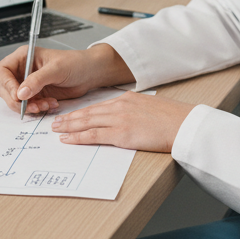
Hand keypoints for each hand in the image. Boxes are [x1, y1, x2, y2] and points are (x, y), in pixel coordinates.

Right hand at [0, 43, 131, 114]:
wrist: (90, 74)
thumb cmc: (75, 63)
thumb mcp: (56, 69)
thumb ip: (37, 80)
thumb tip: (20, 93)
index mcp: (24, 57)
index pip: (2, 70)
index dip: (6, 83)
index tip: (18, 95)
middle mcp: (23, 70)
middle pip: (5, 88)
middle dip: (16, 100)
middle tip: (31, 106)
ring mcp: (28, 83)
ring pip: (15, 100)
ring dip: (28, 106)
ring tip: (44, 105)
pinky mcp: (36, 95)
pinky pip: (28, 106)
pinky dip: (36, 108)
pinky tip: (50, 104)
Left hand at [52, 91, 195, 152]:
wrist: (184, 124)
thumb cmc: (174, 119)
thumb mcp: (151, 108)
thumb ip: (136, 111)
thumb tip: (129, 119)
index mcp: (128, 99)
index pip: (99, 106)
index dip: (83, 111)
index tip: (72, 115)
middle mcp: (120, 106)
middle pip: (88, 112)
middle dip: (70, 117)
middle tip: (56, 122)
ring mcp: (119, 120)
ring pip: (87, 122)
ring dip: (69, 126)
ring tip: (56, 129)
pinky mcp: (121, 134)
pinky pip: (93, 135)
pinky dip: (78, 137)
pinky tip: (68, 139)